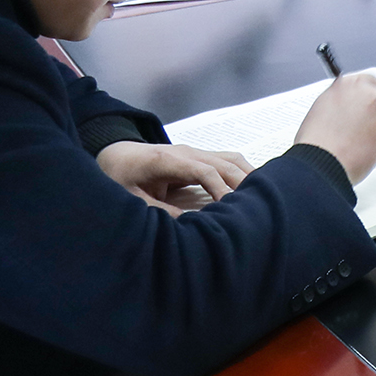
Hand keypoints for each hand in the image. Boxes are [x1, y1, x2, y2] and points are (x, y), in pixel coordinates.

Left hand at [98, 140, 252, 212]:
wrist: (115, 152)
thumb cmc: (120, 175)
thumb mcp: (131, 197)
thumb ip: (157, 210)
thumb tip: (187, 224)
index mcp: (168, 160)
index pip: (205, 171)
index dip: (221, 189)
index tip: (231, 208)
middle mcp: (187, 152)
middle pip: (224, 163)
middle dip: (243, 183)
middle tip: (257, 206)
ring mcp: (194, 151)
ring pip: (231, 159)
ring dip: (247, 175)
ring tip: (261, 196)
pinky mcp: (198, 156)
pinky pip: (227, 160)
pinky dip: (242, 171)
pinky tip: (250, 186)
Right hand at [294, 70, 375, 184]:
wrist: (322, 163)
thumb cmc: (316, 139)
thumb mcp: (322, 106)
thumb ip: (342, 97)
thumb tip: (351, 98)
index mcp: (350, 85)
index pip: (369, 79)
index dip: (368, 92)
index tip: (367, 99)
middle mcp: (370, 96)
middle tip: (366, 121)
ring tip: (365, 137)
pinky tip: (366, 148)